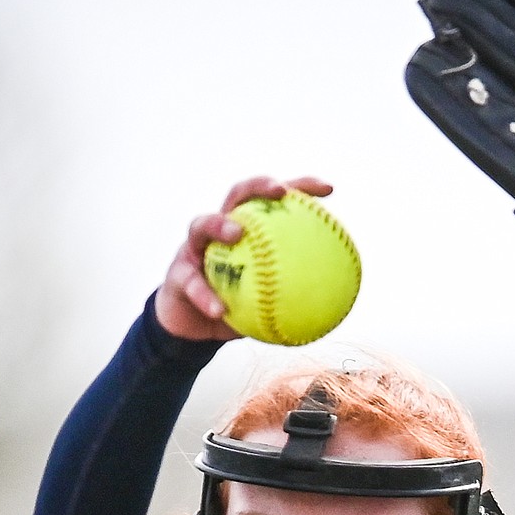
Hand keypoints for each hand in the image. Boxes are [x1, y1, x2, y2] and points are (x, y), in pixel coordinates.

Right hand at [154, 174, 334, 342]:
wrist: (193, 328)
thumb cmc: (234, 309)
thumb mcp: (268, 303)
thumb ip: (294, 297)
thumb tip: (337, 307)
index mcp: (247, 230)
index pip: (273, 201)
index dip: (300, 188)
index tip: (328, 190)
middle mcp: (220, 231)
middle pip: (238, 195)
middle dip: (258, 186)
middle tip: (280, 191)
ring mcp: (194, 249)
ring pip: (202, 225)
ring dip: (220, 224)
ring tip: (237, 233)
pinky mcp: (177, 274)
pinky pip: (191, 282)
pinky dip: (205, 295)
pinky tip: (220, 309)